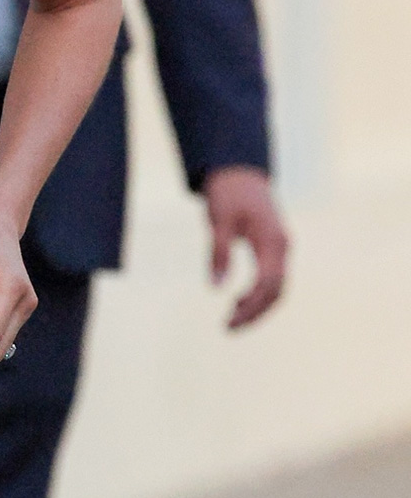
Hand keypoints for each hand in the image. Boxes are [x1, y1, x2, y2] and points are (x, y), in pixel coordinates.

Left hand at [202, 165, 288, 328]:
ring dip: (258, 305)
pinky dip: (259, 293)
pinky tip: (238, 299)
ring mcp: (281, 247)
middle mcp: (282, 246)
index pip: (267, 285)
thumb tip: (215, 287)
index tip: (229, 321)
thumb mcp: (218, 219)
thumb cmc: (227, 193)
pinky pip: (273, 278)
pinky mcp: (275, 247)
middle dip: (255, 313)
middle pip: (277, 292)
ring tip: (231, 316)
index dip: (251, 307)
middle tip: (228, 327)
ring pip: (277, 287)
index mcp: (272, 241)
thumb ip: (218, 251)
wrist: (239, 170)